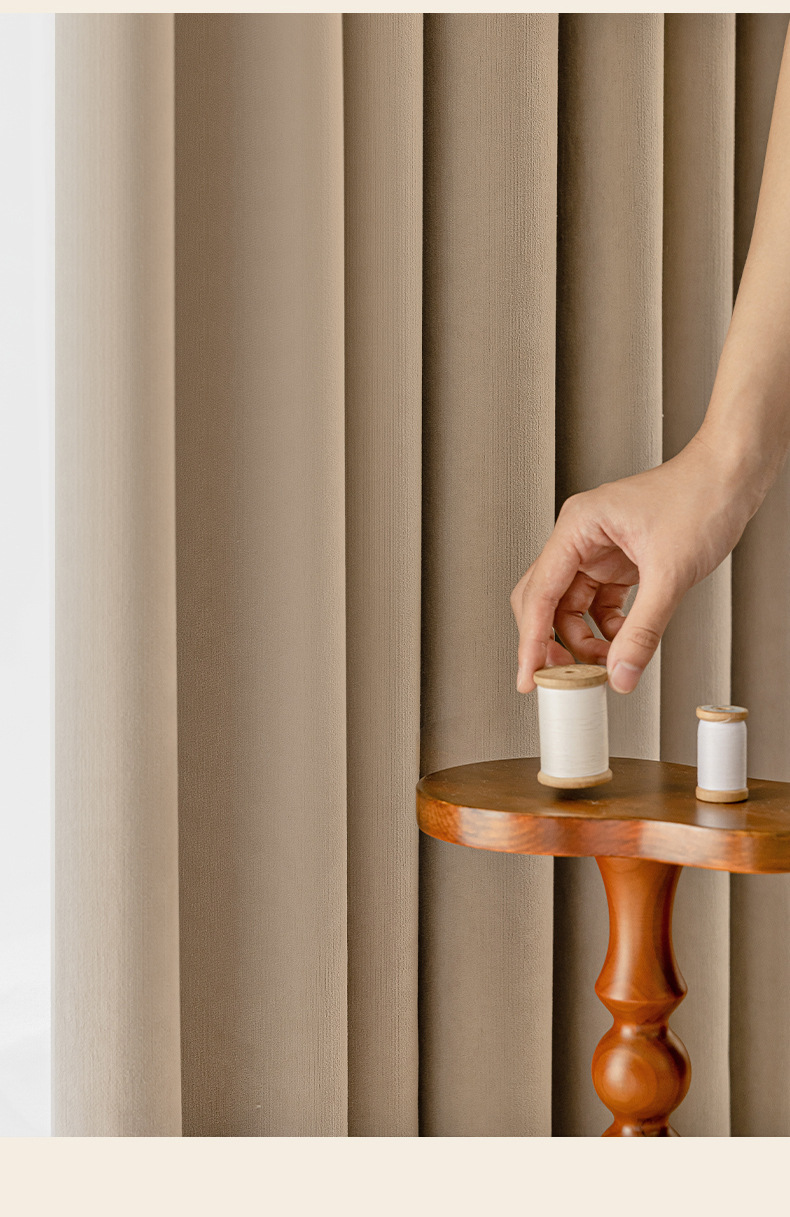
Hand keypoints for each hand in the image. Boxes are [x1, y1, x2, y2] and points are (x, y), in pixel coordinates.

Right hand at [510, 434, 760, 694]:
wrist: (733, 477)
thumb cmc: (701, 496)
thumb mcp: (670, 572)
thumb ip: (642, 629)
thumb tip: (621, 672)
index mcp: (578, 526)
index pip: (540, 593)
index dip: (531, 641)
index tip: (527, 675)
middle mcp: (581, 537)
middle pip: (545, 601)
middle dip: (551, 641)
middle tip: (562, 677)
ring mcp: (599, 550)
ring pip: (572, 607)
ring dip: (584, 639)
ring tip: (605, 663)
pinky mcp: (619, 562)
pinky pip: (599, 604)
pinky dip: (609, 628)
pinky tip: (625, 641)